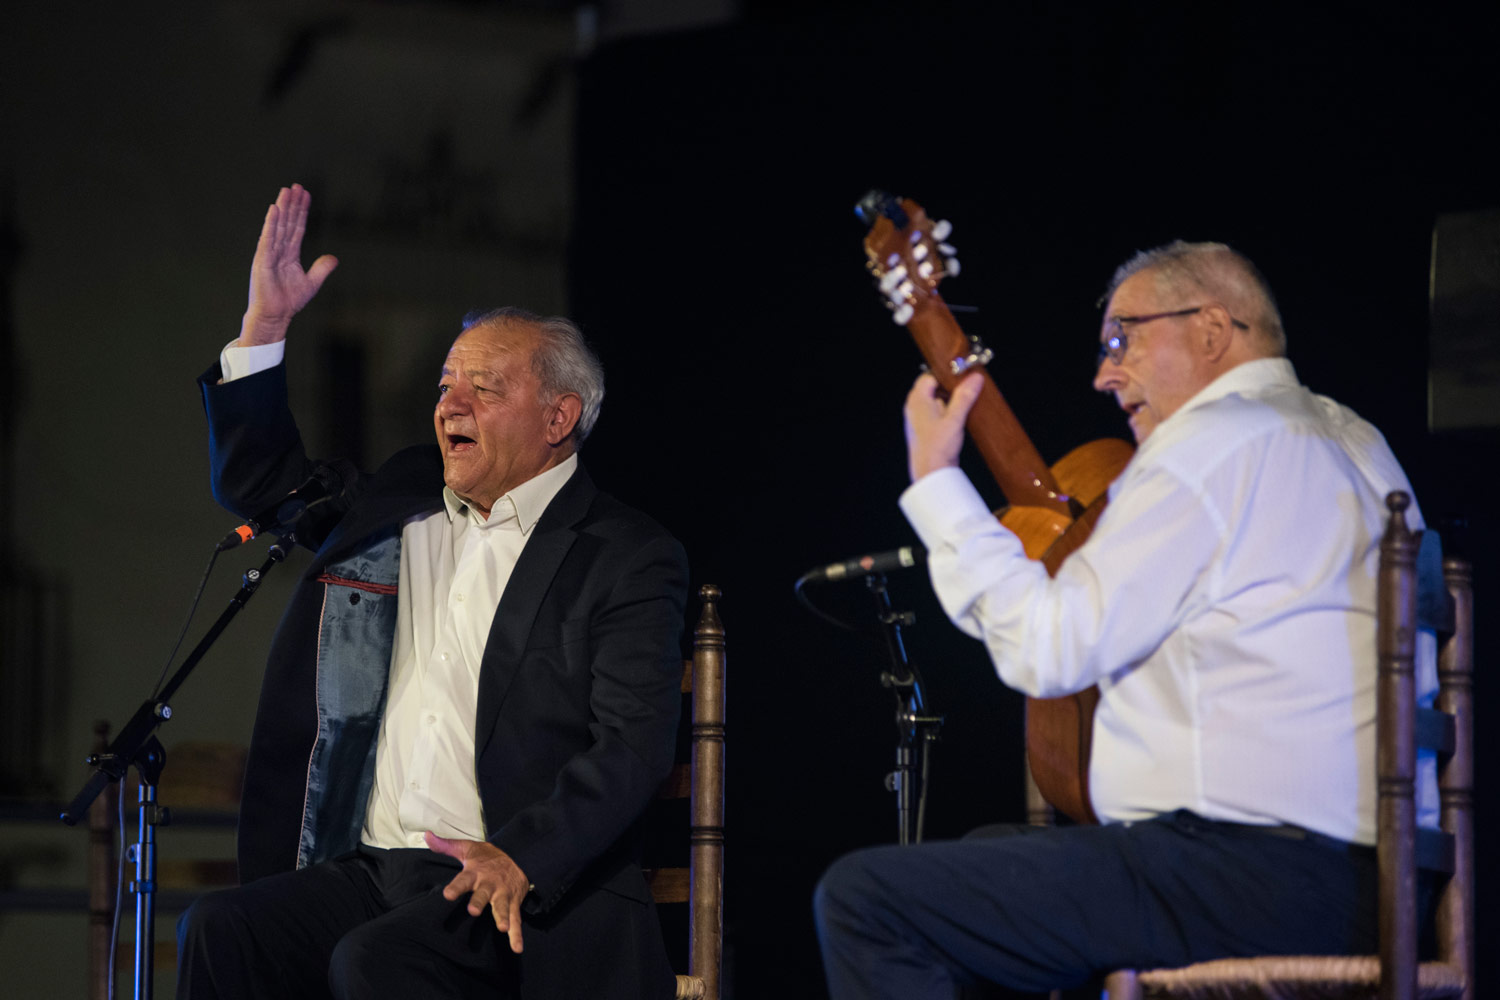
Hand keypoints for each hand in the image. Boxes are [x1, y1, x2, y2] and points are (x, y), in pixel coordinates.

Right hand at [238, 184, 338, 346]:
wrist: (276, 315)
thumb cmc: (289, 301)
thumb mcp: (312, 283)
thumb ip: (321, 269)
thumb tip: (334, 258)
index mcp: (289, 254)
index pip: (297, 228)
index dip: (302, 212)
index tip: (305, 196)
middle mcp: (278, 250)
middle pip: (288, 222)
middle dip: (292, 204)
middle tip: (296, 186)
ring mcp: (269, 254)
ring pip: (278, 226)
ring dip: (282, 208)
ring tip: (286, 191)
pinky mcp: (262, 261)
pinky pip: (267, 239)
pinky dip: (271, 225)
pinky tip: (274, 210)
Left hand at [425, 831, 530, 953]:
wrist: (519, 855)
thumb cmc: (487, 856)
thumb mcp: (467, 848)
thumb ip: (446, 846)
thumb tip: (426, 836)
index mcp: (476, 872)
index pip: (464, 879)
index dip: (456, 887)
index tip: (447, 895)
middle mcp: (490, 884)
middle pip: (484, 894)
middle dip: (479, 902)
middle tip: (473, 911)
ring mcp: (503, 895)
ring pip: (502, 907)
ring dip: (502, 917)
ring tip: (502, 928)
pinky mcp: (513, 903)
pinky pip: (516, 920)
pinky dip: (517, 934)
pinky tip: (517, 947)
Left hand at [904, 371, 982, 481]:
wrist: (930, 473)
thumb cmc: (936, 447)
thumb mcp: (955, 419)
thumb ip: (964, 397)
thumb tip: (974, 378)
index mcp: (917, 400)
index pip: (929, 377)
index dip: (946, 376)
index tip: (961, 377)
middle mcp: (914, 408)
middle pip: (932, 388)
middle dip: (949, 389)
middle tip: (965, 391)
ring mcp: (917, 419)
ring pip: (934, 401)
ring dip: (949, 402)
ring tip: (963, 407)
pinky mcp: (924, 430)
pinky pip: (935, 414)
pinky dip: (946, 413)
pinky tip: (958, 420)